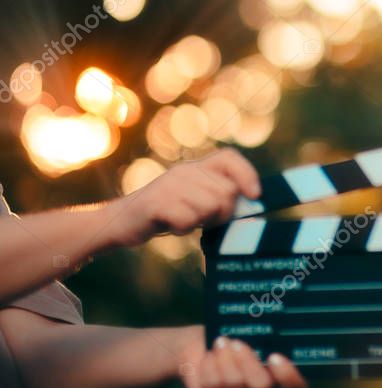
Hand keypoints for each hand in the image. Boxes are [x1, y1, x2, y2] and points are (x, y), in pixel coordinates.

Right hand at [112, 148, 260, 247]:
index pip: (229, 157)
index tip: (255, 196)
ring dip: (201, 222)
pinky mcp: (156, 203)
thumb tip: (254, 211)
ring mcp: (169, 185)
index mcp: (196, 168)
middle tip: (202, 220)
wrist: (121, 223)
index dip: (247, 174)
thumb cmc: (167, 215)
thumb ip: (220, 199)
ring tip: (184, 220)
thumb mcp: (195, 200)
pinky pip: (188, 220)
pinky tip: (170, 225)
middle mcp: (184, 171)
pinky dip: (183, 230)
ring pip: (211, 207)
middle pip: (227, 193)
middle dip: (222, 214)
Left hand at [178, 329, 308, 387]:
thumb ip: (268, 328)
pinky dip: (210, 366)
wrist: (201, 341)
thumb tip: (280, 310)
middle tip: (238, 343)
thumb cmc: (236, 329)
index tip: (275, 356)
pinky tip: (210, 354)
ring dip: (226, 360)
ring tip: (221, 341)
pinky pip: (212, 387)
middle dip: (249, 364)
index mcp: (279, 376)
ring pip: (234, 387)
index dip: (288, 377)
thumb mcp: (254, 328)